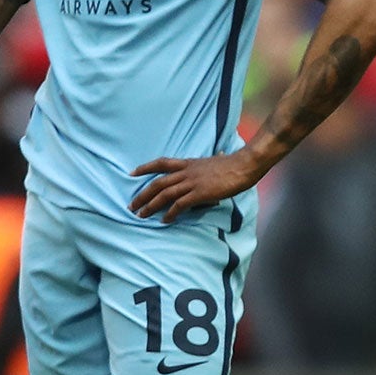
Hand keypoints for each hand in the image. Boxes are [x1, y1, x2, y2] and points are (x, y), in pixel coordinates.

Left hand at [130, 150, 266, 222]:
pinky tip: (165, 220)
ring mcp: (192, 183)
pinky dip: (170, 213)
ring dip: (150, 206)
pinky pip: (179, 204)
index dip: (145, 168)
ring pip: (164, 194)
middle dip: (142, 195)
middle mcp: (186, 172)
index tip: (132, 173)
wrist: (244, 165)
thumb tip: (221, 154)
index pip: (161, 163)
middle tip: (132, 205)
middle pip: (158, 183)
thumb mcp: (218, 159)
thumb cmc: (235, 164)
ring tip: (141, 215)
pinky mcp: (200, 193)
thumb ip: (214, 160)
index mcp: (189, 163)